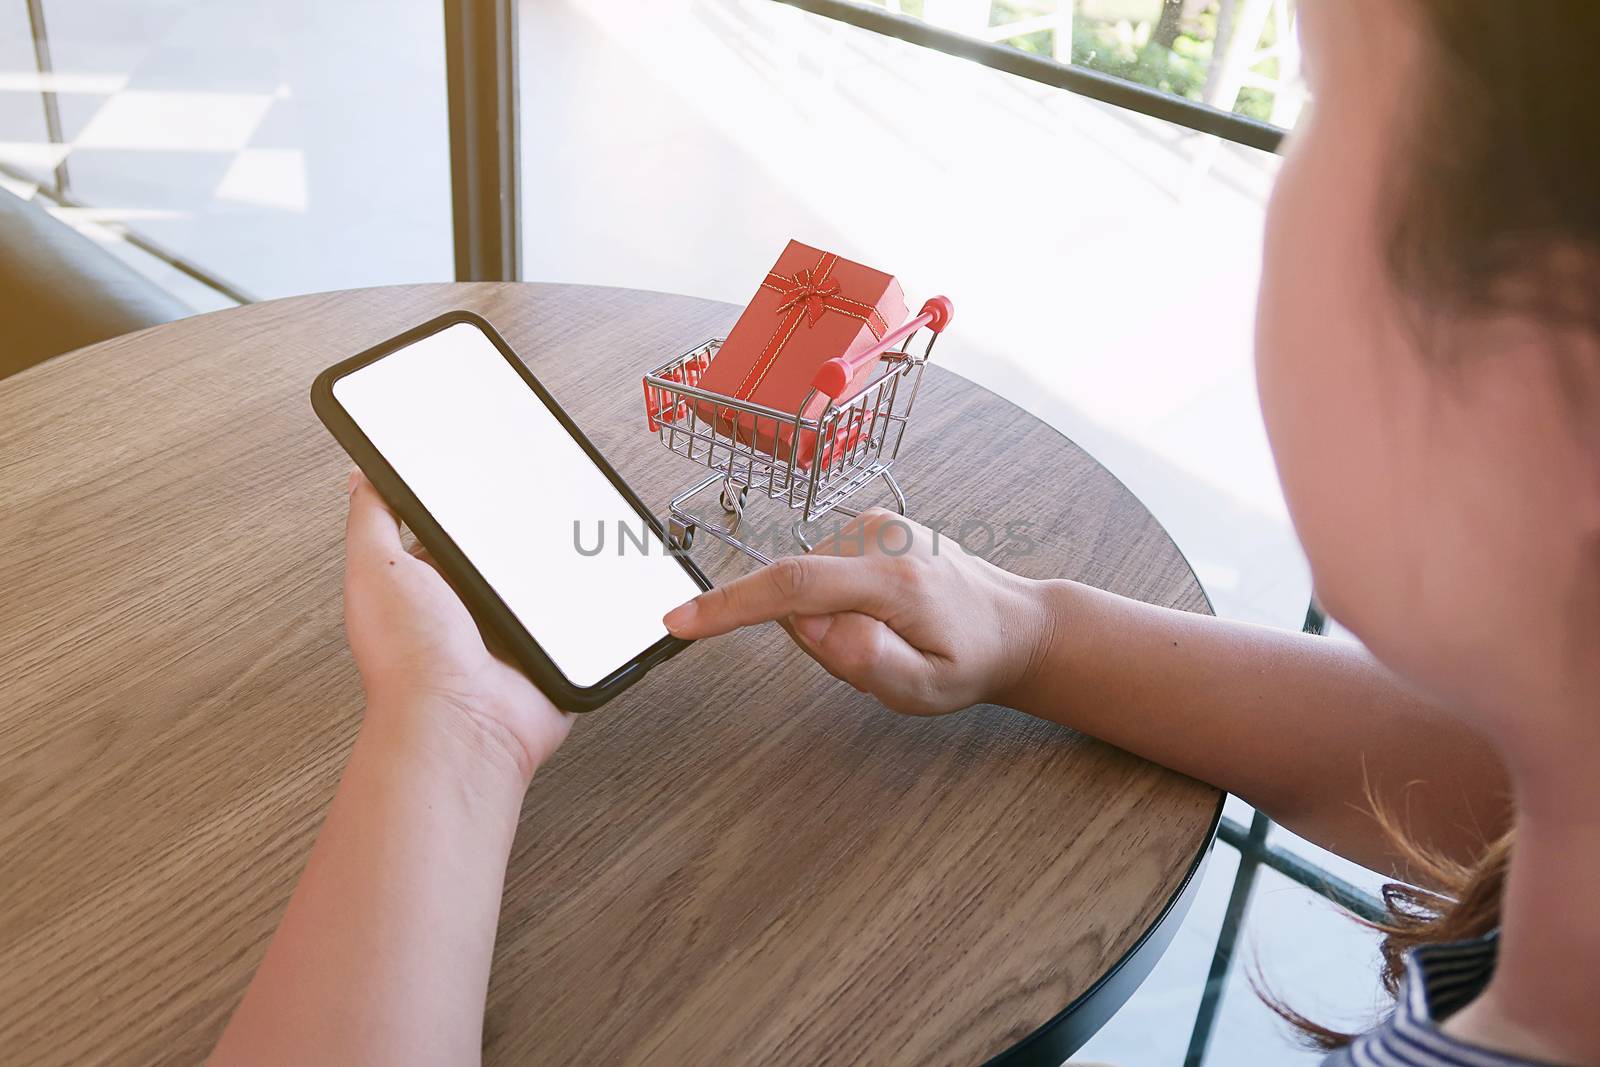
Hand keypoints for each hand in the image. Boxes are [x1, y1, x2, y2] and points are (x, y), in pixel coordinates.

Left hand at [343, 469, 572, 784]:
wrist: (463, 718)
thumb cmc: (409, 657)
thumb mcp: (376, 567)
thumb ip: (372, 518)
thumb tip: (363, 476)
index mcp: (426, 589)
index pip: (451, 534)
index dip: (470, 507)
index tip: (491, 478)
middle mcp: (466, 615)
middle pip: (503, 557)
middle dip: (522, 535)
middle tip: (540, 505)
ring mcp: (510, 639)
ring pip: (543, 586)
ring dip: (556, 570)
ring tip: (569, 542)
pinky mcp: (547, 657)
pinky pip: (576, 623)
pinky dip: (584, 607)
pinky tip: (589, 585)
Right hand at [662, 508, 1052, 714]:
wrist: (1012, 624)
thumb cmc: (971, 660)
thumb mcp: (927, 690)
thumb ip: (869, 662)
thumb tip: (813, 626)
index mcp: (893, 580)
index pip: (793, 586)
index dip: (730, 604)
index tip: (679, 620)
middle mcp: (880, 536)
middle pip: (795, 595)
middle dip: (815, 638)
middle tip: (875, 656)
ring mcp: (874, 523)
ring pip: (804, 586)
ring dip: (827, 622)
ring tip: (886, 634)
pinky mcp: (870, 522)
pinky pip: (819, 572)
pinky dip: (835, 600)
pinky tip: (881, 612)